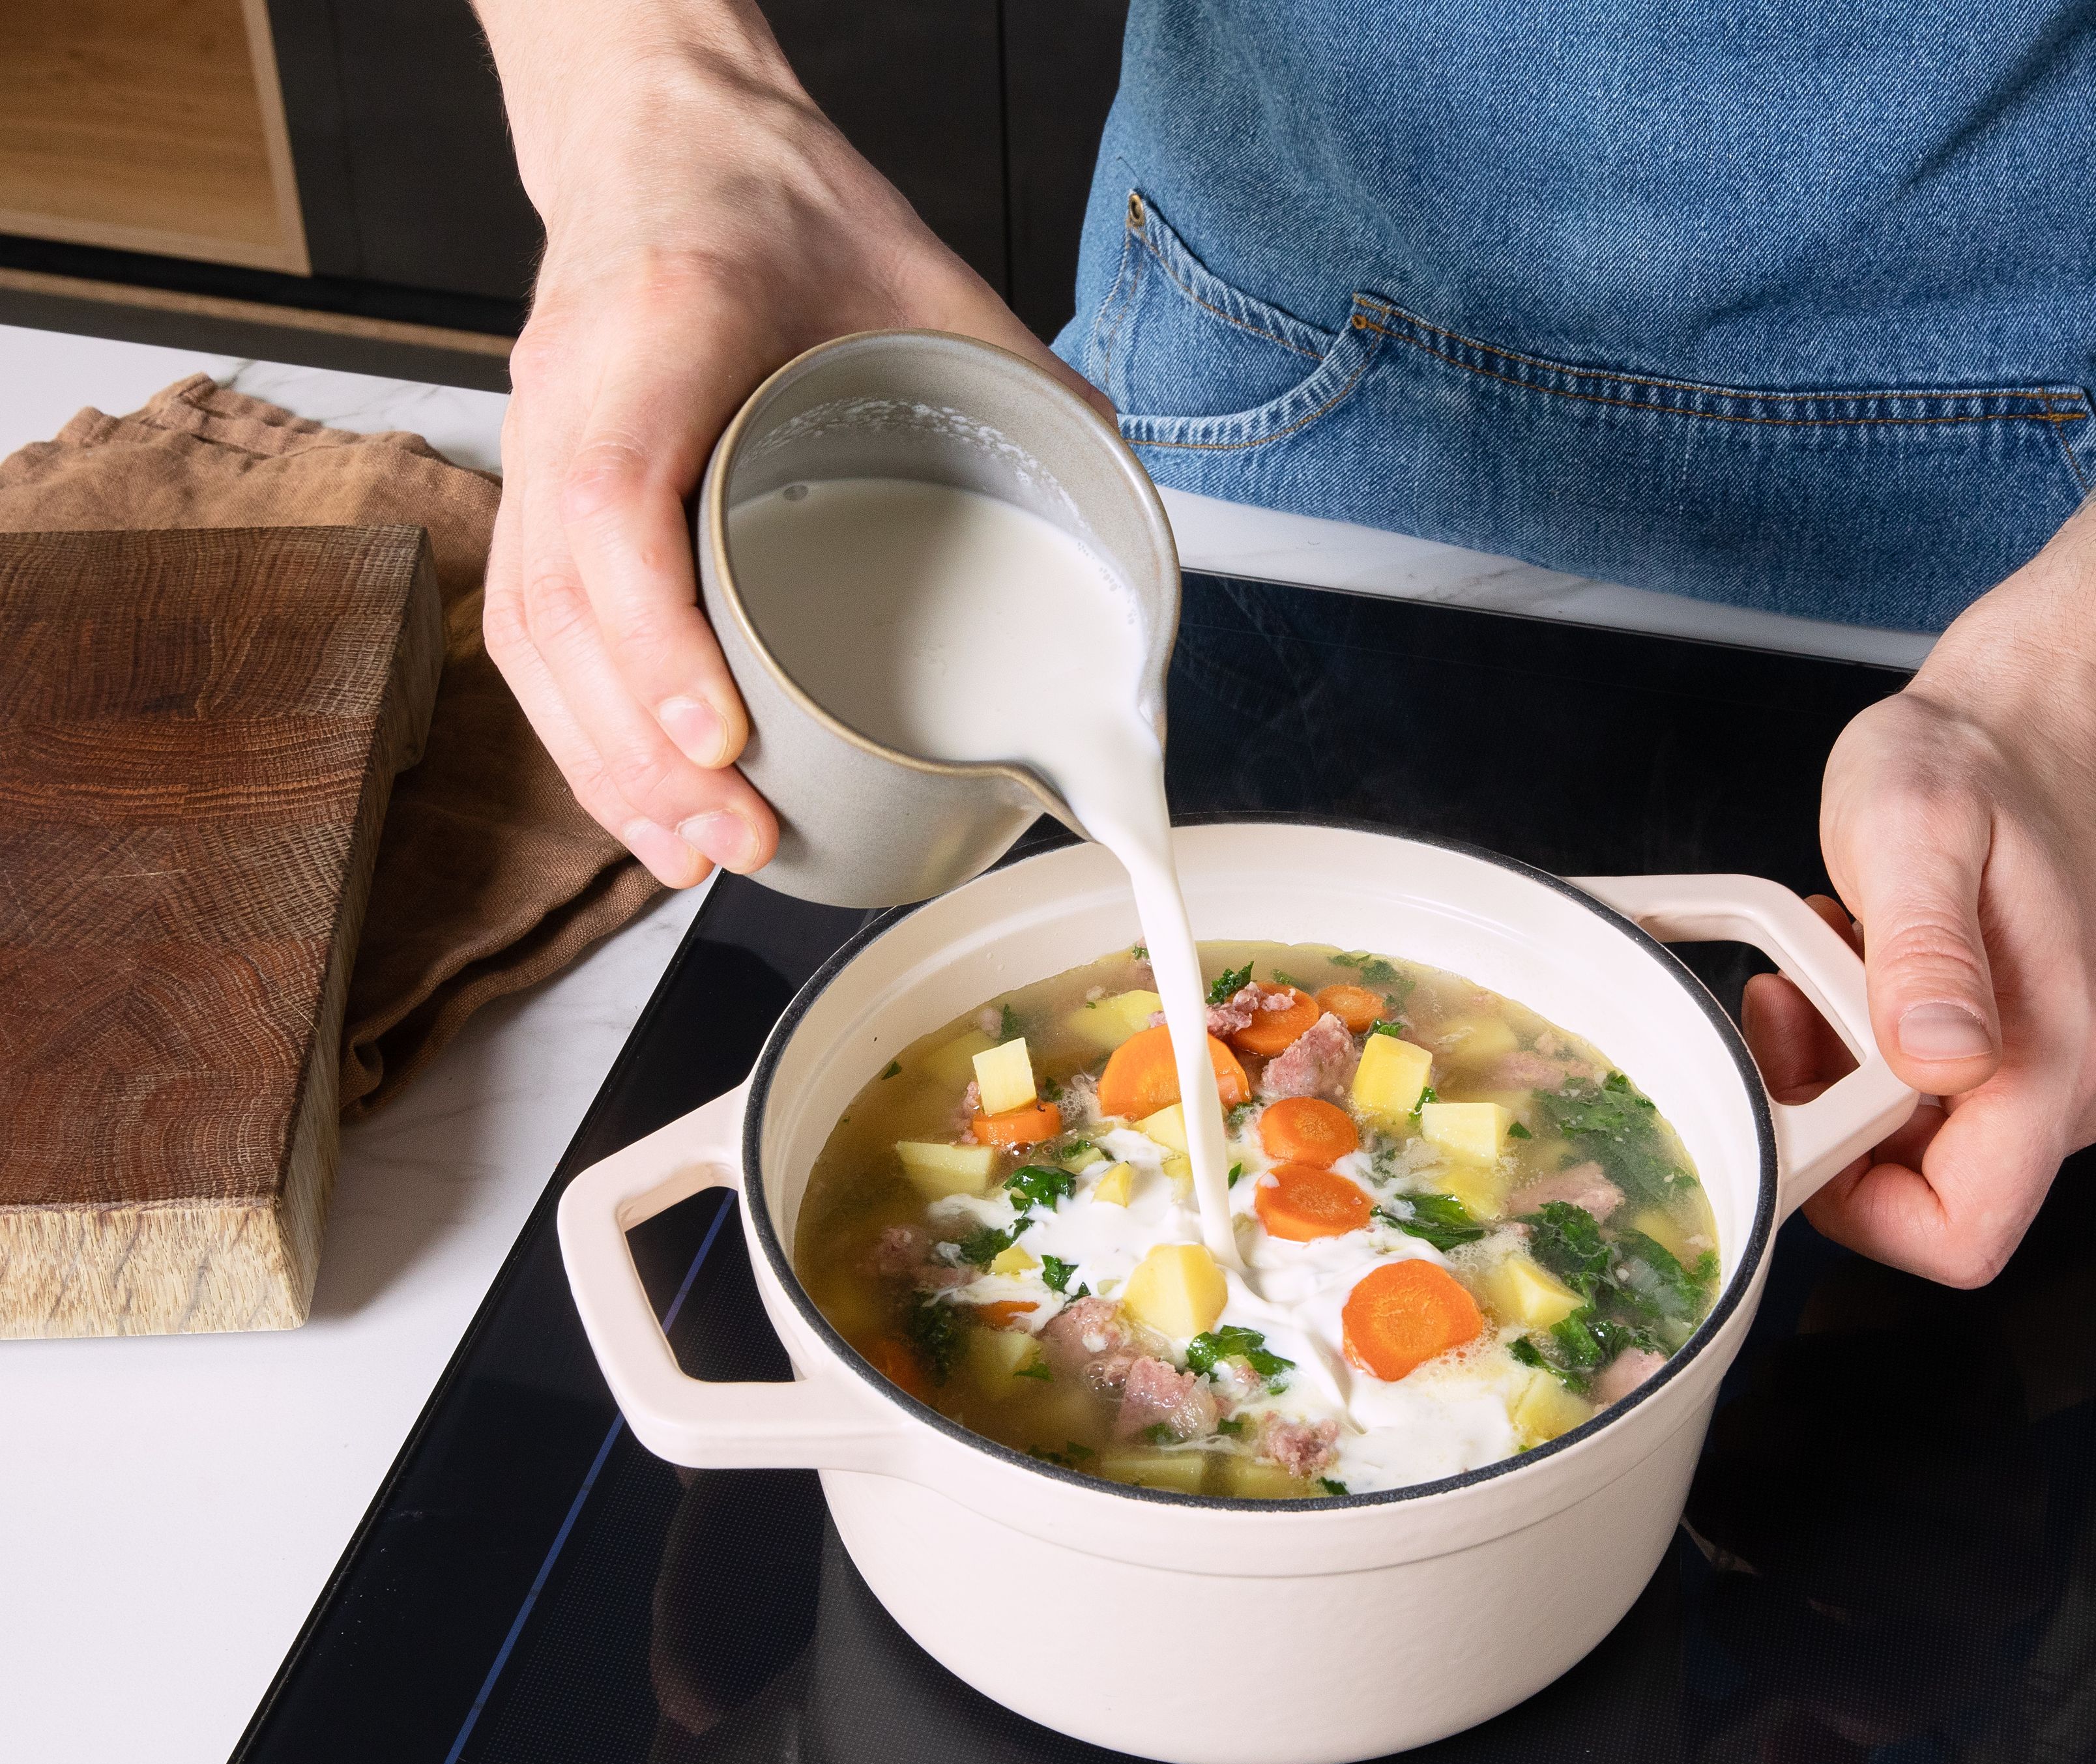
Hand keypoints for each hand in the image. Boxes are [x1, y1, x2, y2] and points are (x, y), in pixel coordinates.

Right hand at [478, 19, 1111, 885]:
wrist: (668, 134)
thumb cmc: (783, 206)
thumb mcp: (925, 275)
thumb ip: (1025, 385)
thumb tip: (1123, 514)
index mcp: (665, 325)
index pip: (616, 501)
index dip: (656, 636)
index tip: (723, 738)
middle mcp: (570, 388)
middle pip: (559, 602)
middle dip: (639, 748)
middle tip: (737, 840)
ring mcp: (534, 440)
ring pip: (531, 634)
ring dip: (605, 765)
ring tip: (696, 854)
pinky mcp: (533, 485)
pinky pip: (529, 627)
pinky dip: (582, 730)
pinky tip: (645, 803)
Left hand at [1743, 681, 2095, 1285]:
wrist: (2020, 734)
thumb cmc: (1964, 769)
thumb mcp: (1909, 830)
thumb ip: (1923, 952)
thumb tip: (1940, 1060)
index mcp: (2064, 1049)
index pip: (1967, 1232)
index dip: (1863, 1208)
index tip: (1804, 1111)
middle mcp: (2088, 1083)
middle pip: (1938, 1200)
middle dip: (1839, 1123)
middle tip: (1798, 1004)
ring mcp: (2073, 1079)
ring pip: (1928, 1159)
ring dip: (1849, 1086)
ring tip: (1830, 976)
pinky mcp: (2047, 1065)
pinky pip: (1940, 1115)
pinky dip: (1876, 1066)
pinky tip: (1864, 984)